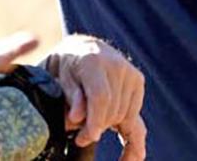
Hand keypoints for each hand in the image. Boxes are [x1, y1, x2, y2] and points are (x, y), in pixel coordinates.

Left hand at [43, 35, 146, 160]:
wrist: (84, 47)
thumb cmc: (65, 66)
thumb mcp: (58, 78)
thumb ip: (70, 97)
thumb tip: (76, 119)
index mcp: (93, 60)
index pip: (100, 97)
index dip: (94, 121)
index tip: (86, 138)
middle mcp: (117, 65)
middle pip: (112, 108)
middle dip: (97, 127)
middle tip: (80, 138)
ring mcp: (131, 73)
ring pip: (124, 114)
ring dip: (109, 126)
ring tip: (91, 131)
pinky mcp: (138, 81)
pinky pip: (134, 113)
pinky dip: (129, 131)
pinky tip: (135, 155)